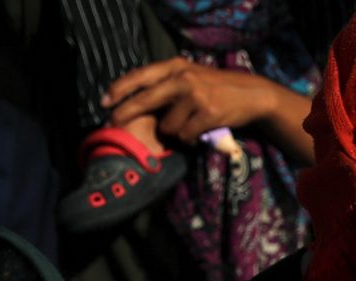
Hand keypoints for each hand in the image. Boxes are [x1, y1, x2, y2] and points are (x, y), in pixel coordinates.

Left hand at [104, 58, 283, 143]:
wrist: (252, 94)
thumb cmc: (217, 87)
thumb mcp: (191, 75)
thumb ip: (167, 83)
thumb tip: (137, 102)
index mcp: (176, 66)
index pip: (140, 76)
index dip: (119, 89)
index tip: (103, 102)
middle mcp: (183, 78)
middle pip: (145, 99)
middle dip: (125, 113)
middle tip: (111, 124)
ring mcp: (196, 96)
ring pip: (168, 126)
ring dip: (174, 132)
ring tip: (188, 126)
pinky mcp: (207, 114)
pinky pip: (185, 135)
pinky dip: (189, 138)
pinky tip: (198, 132)